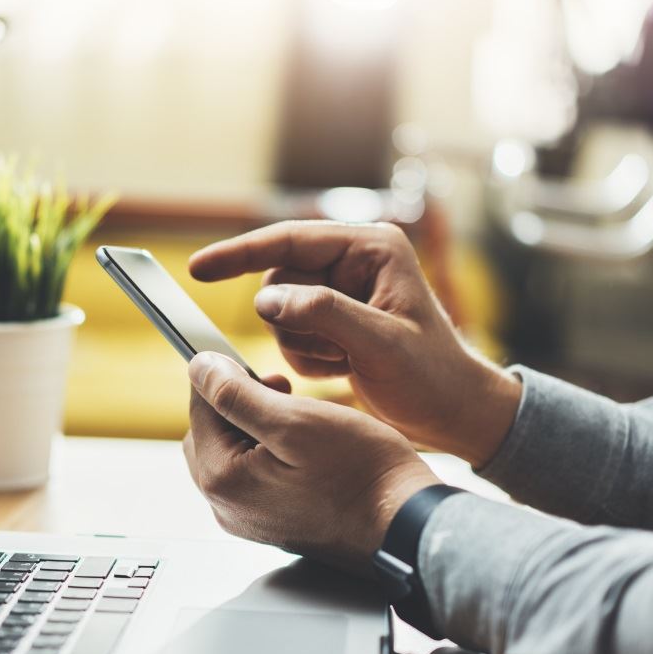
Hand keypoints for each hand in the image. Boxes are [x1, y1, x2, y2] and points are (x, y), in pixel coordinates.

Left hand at [182, 351, 441, 573]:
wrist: (402, 524)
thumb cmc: (359, 472)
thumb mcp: (294, 420)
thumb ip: (236, 394)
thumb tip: (200, 369)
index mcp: (223, 480)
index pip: (200, 410)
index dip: (221, 376)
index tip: (245, 356)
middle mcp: (227, 506)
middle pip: (210, 434)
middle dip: (237, 402)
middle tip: (280, 387)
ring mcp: (248, 519)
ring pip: (232, 453)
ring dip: (254, 425)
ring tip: (295, 413)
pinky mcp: (271, 523)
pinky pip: (253, 475)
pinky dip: (269, 451)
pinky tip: (302, 445)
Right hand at [189, 220, 520, 466]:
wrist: (454, 413)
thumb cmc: (432, 376)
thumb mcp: (381, 345)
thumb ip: (324, 314)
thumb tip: (265, 299)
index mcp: (372, 248)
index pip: (291, 240)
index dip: (240, 254)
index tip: (198, 270)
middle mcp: (355, 262)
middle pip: (279, 280)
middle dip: (292, 324)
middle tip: (332, 353)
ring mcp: (344, 291)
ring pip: (280, 312)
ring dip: (301, 346)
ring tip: (343, 363)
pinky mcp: (336, 319)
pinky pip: (291, 334)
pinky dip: (307, 358)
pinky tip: (343, 369)